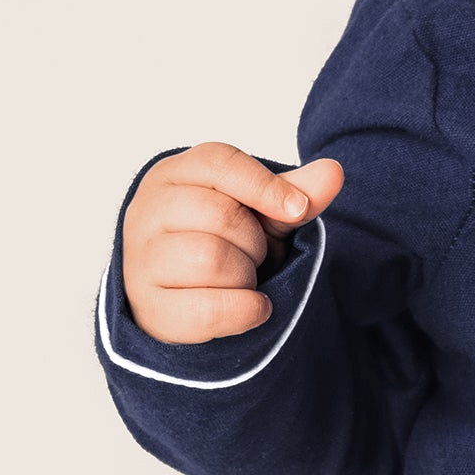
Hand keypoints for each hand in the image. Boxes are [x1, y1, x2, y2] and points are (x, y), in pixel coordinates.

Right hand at [121, 143, 344, 343]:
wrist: (182, 296)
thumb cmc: (222, 241)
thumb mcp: (261, 212)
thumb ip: (295, 193)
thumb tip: (332, 172)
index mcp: (174, 174)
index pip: (219, 163)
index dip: (265, 187)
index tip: (298, 210)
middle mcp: (148, 210)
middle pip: (220, 215)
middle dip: (254, 241)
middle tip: (252, 254)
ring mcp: (141, 260)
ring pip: (211, 259)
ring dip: (245, 275)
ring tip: (240, 278)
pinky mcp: (149, 308)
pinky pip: (208, 309)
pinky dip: (244, 310)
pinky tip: (251, 307)